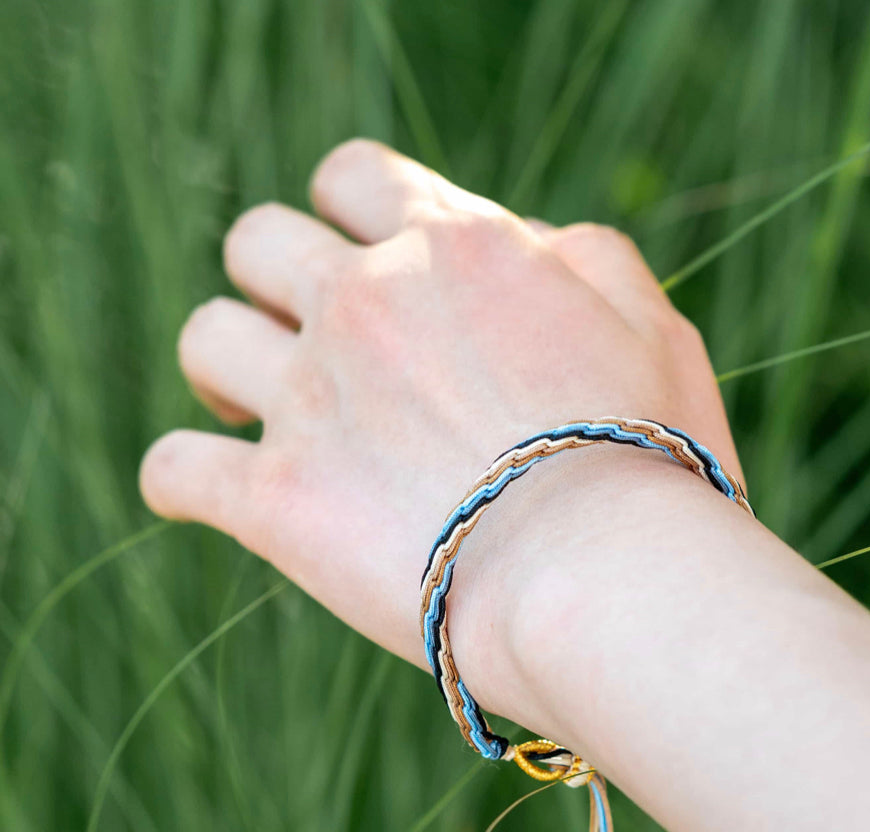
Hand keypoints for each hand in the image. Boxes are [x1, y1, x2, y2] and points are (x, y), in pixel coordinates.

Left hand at [140, 139, 740, 675]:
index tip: (368, 262)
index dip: (351, 212)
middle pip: (258, 240)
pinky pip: (174, 467)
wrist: (601, 575)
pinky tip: (205, 491)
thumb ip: (584, 259)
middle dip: (274, 278)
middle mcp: (366, 301)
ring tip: (244, 407)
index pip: (356, 175)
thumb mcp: (653, 325)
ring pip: (204, 337)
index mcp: (453, 248)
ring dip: (222, 367)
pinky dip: (181, 476)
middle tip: (301, 337)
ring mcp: (311, 398)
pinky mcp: (277, 500)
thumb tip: (532, 244)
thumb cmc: (648, 460)